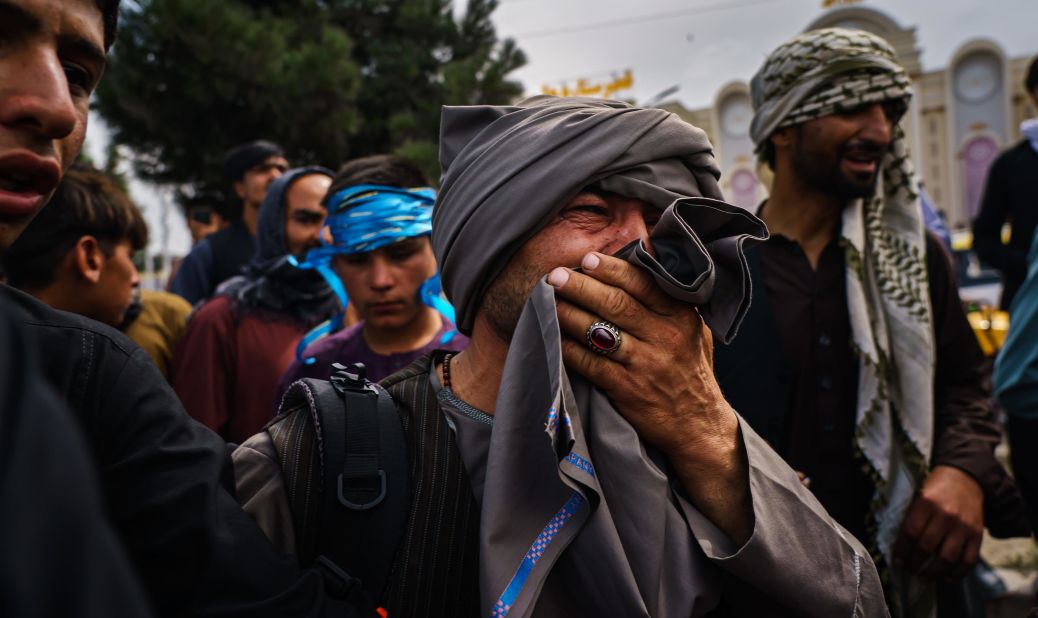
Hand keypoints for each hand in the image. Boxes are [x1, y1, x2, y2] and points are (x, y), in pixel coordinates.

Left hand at [548, 251, 751, 542]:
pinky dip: (569, 348)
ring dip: (569, 313)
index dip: (611, 269)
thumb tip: (641, 266)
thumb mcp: (695, 331)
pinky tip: (555, 337)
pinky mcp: (627, 389)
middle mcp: (665, 337)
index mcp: (680, 317)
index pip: (642, 283)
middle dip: (581, 285)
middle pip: (616, 303)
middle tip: (556, 275)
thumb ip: (672, 302)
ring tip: (549, 300)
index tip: (587, 259)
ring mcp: (645, 364)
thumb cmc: (690, 371)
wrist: (698, 425)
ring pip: (599, 330)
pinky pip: (590, 362)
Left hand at [893, 465, 983, 579]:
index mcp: (926, 502)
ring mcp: (964, 526)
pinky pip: (969, 560)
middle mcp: (946, 515)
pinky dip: (958, 573)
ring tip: (924, 577)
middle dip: (915, 563)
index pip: (910, 532)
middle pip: (927, 547)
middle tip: (909, 570)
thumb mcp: (918, 494)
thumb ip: (911, 516)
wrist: (966, 478)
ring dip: (933, 572)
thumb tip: (899, 544)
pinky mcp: (977, 535)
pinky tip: (947, 577)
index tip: (897, 560)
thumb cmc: (936, 488)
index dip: (902, 550)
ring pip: (947, 558)